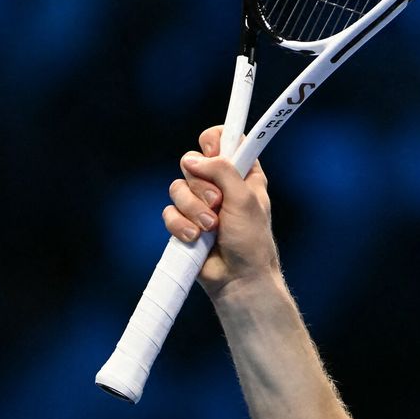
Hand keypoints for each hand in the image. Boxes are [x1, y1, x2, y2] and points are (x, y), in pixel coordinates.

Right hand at [163, 125, 279, 296]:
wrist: (238, 278)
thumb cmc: (251, 240)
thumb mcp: (244, 199)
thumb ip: (223, 171)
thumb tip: (193, 158)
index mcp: (242, 174)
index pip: (224, 140)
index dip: (214, 141)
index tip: (212, 152)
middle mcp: (220, 184)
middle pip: (192, 162)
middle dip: (202, 186)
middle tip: (218, 203)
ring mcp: (200, 203)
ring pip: (177, 188)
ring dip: (193, 209)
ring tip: (211, 228)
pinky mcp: (184, 222)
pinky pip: (169, 212)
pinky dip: (181, 225)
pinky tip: (195, 238)